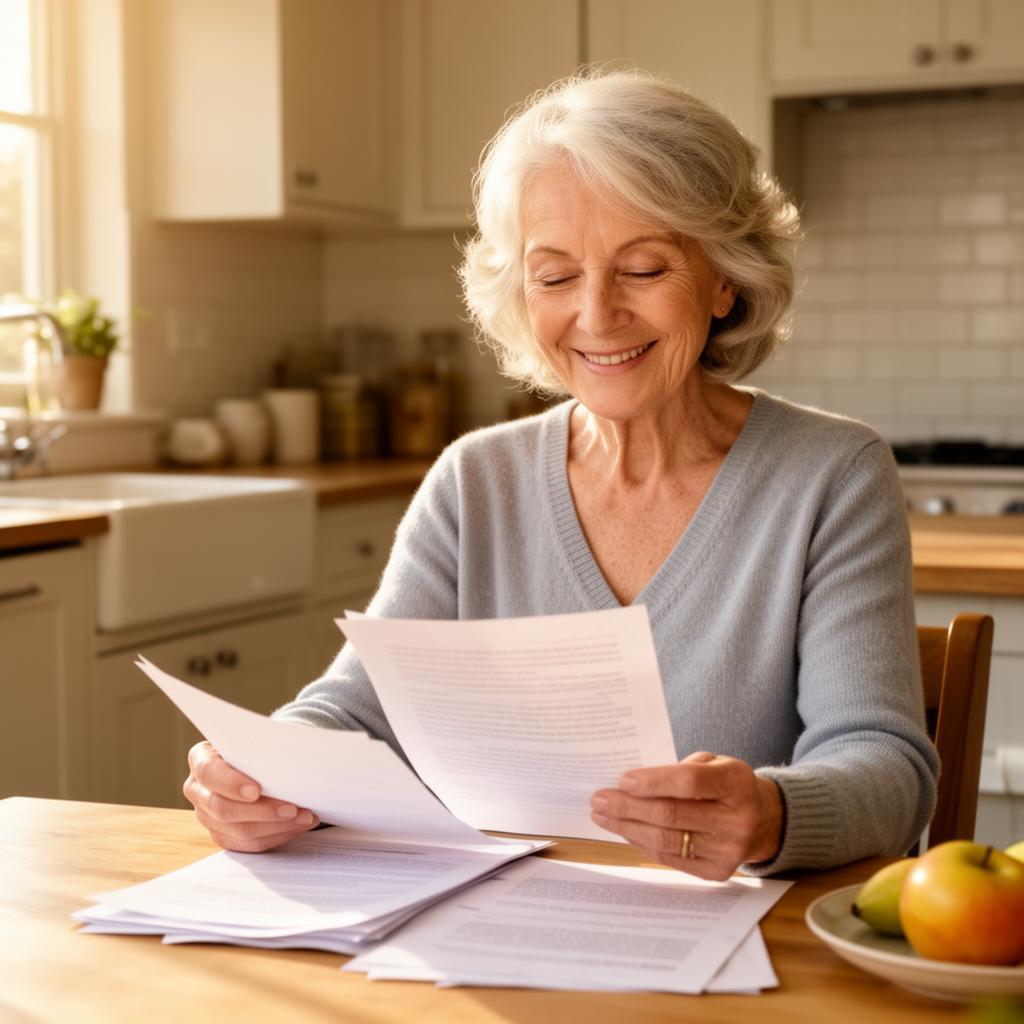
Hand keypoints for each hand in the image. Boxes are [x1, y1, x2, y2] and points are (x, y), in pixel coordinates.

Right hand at [183, 740, 319, 851]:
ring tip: (305, 817)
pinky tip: (297, 825)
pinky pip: (249, 844)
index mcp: (200, 760)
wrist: (250, 761)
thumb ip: (258, 748)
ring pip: (239, 831)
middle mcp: (198, 791)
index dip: (231, 784)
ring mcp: (208, 816)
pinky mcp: (223, 836)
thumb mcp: (251, 739)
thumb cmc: (251, 747)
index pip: (208, 773)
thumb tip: (289, 758)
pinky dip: (277, 835)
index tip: (256, 791)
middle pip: (223, 809)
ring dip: (277, 826)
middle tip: (292, 809)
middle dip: (262, 811)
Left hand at [590, 751, 782, 880]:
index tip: (622, 779)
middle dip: (629, 806)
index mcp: (737, 783)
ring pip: (666, 840)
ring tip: (603, 815)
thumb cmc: (724, 783)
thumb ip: (679, 768)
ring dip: (627, 827)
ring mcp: (729, 850)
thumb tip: (630, 783)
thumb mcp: (713, 762)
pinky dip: (642, 842)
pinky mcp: (717, 872)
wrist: (761, 819)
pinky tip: (625, 829)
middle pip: (671, 814)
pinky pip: (670, 858)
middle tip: (599, 798)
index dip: (653, 781)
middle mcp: (738, 820)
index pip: (689, 783)